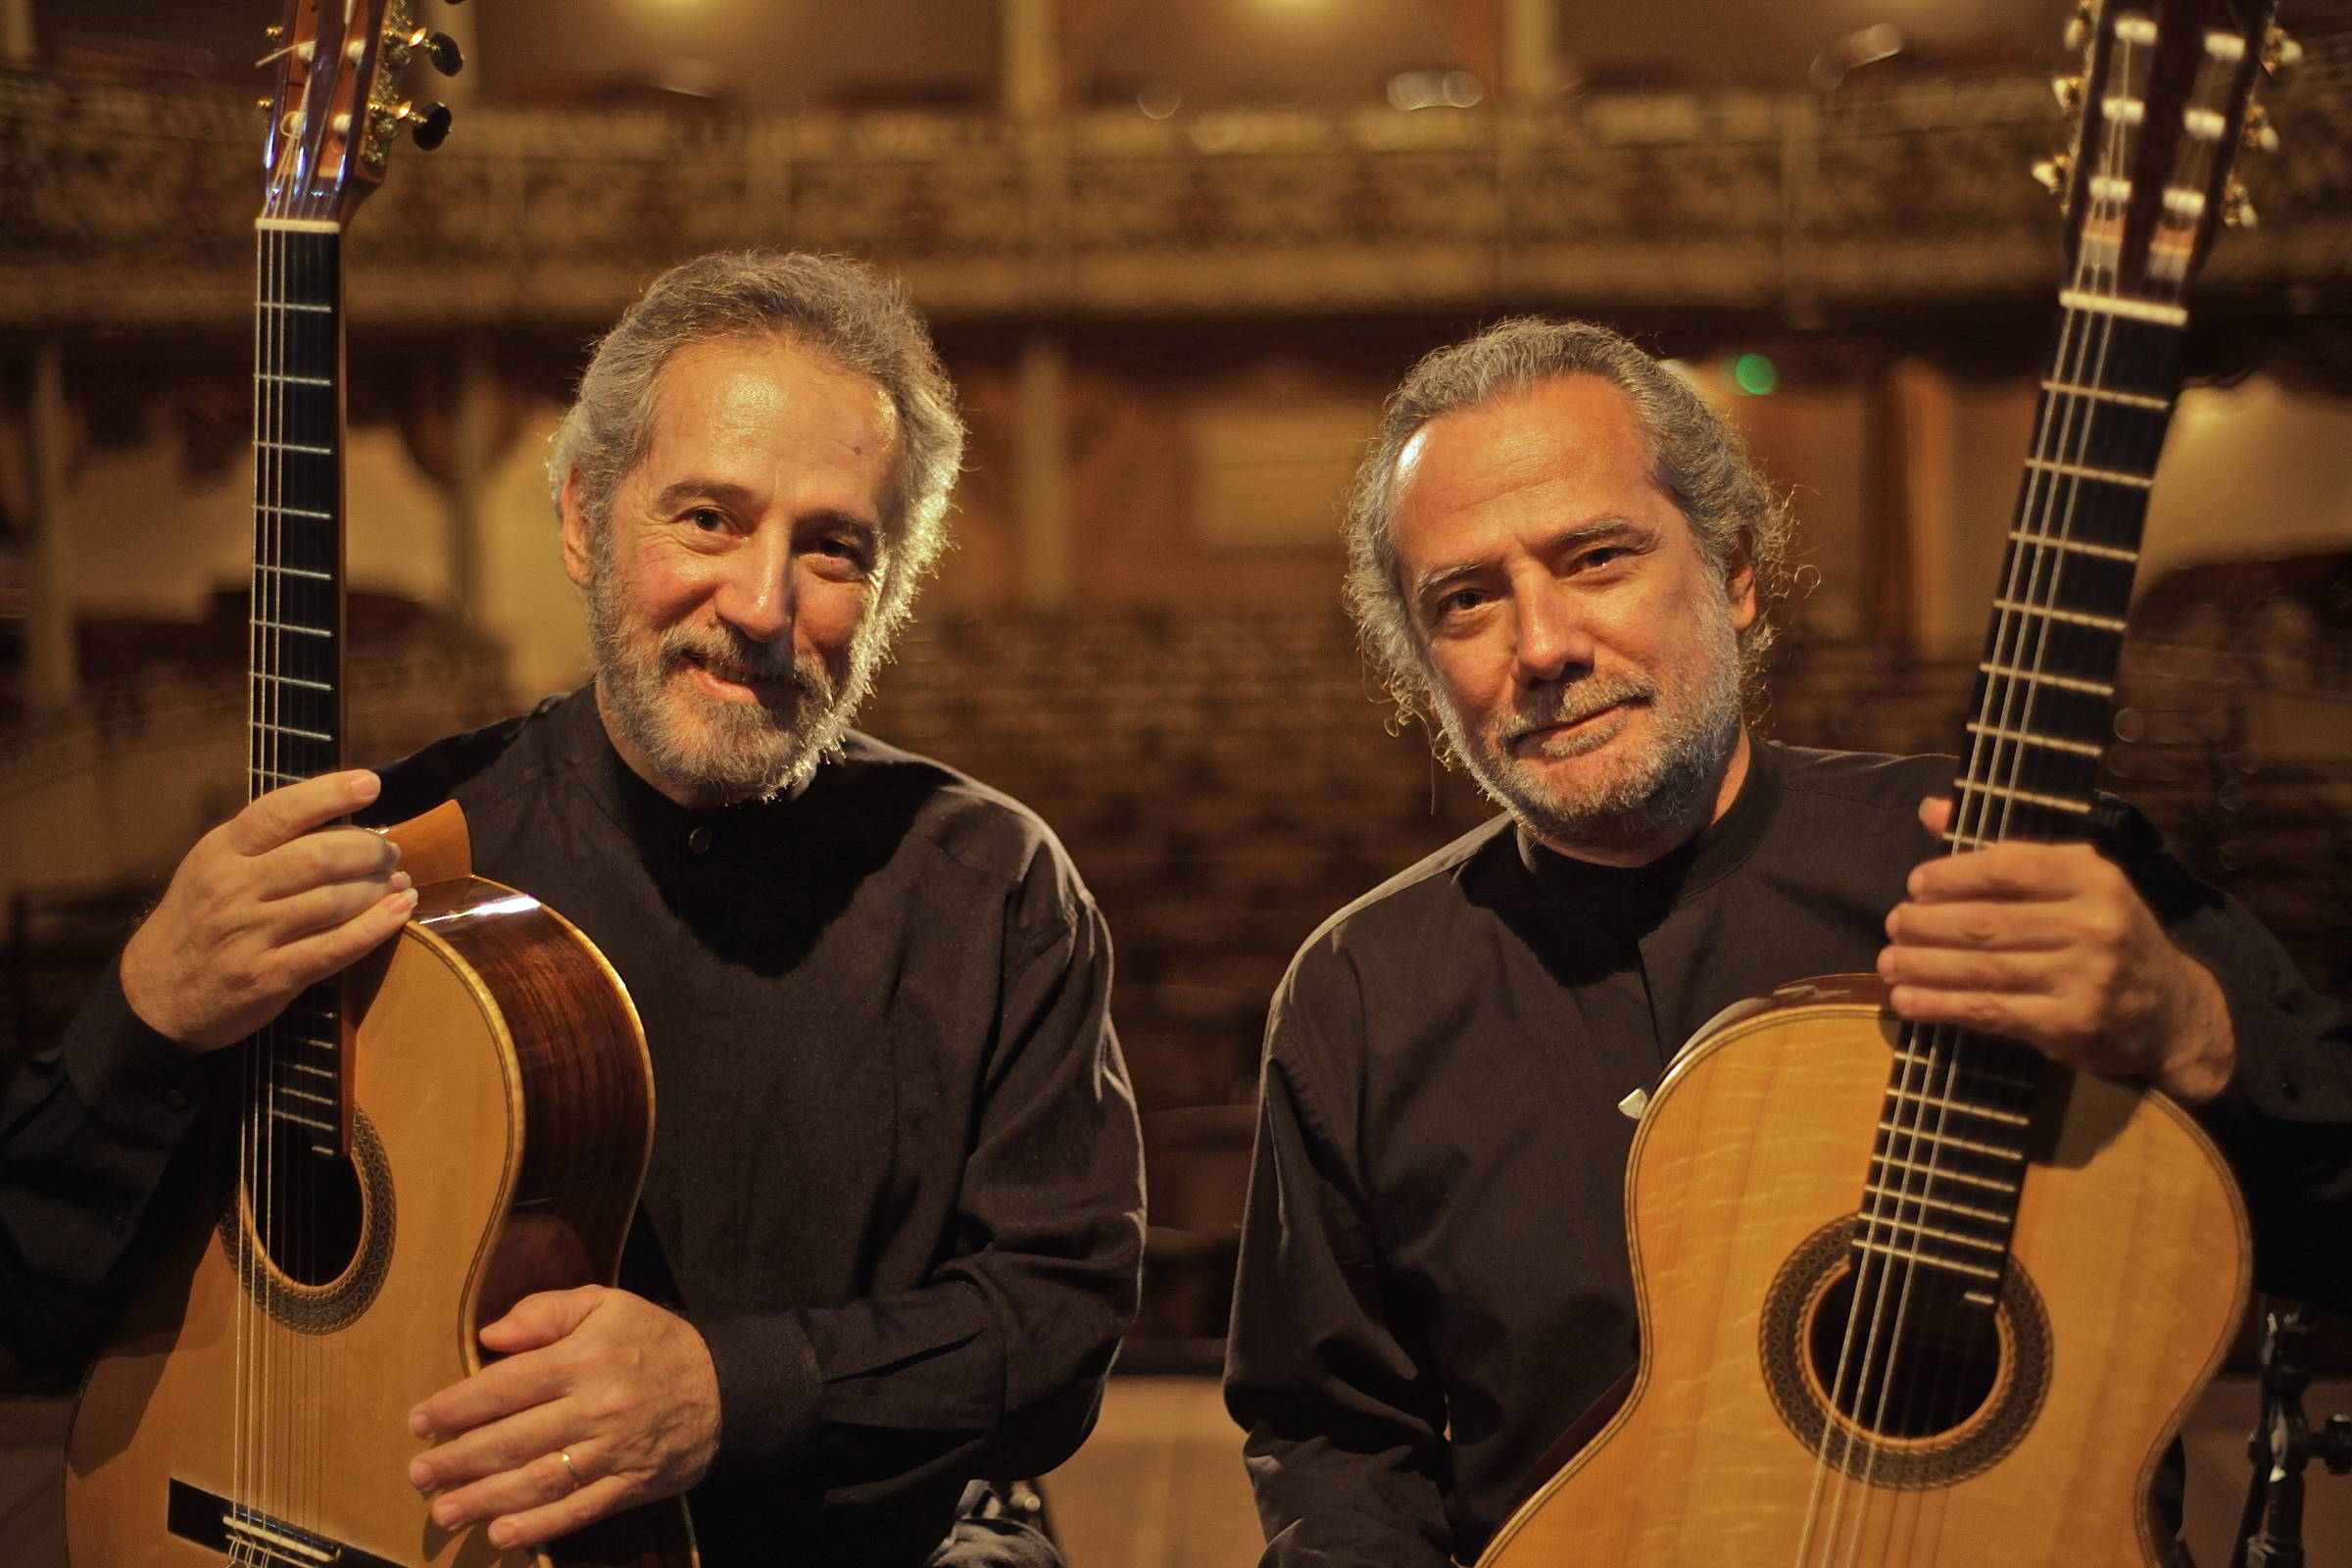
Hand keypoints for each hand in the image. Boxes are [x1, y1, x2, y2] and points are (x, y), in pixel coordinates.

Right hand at [119, 770, 414, 1050]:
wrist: (154, 995)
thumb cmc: (198, 921)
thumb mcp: (213, 867)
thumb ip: (265, 842)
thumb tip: (341, 815)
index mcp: (221, 852)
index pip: (279, 811)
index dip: (330, 793)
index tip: (371, 784)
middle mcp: (234, 888)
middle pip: (319, 856)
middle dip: (369, 850)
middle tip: (390, 853)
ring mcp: (250, 934)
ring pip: (334, 900)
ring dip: (379, 888)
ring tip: (398, 881)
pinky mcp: (269, 977)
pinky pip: (335, 947)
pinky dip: (377, 926)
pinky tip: (399, 910)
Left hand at [407, 1287, 720, 1550]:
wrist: (728, 1386)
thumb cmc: (655, 1341)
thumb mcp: (608, 1305)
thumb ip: (547, 1312)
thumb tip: (491, 1335)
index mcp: (584, 1359)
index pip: (506, 1386)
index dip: (457, 1407)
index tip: (420, 1422)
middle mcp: (595, 1407)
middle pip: (514, 1439)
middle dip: (459, 1459)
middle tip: (419, 1473)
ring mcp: (613, 1451)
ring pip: (538, 1480)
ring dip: (485, 1499)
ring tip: (445, 1510)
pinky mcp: (630, 1486)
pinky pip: (578, 1510)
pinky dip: (539, 1526)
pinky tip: (502, 1533)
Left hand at [1877, 798, 2235, 1102]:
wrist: (2169, 1011)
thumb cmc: (2104, 934)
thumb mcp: (2072, 882)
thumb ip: (2001, 850)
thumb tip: (1930, 810)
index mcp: (2092, 876)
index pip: (2009, 867)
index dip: (1953, 875)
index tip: (1915, 884)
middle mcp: (2093, 923)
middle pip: (1988, 922)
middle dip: (1928, 924)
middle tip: (1893, 924)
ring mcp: (2085, 977)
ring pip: (1982, 968)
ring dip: (1924, 965)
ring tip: (1889, 962)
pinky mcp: (2070, 1024)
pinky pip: (1989, 1010)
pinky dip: (1940, 1005)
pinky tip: (1907, 1001)